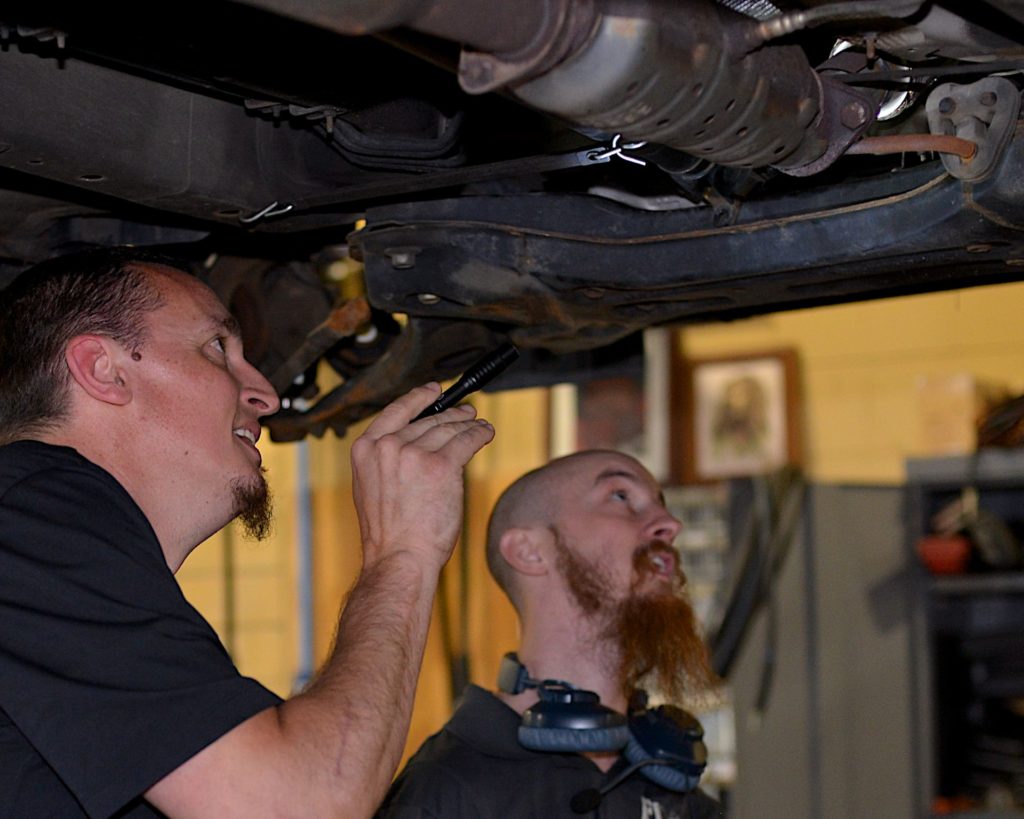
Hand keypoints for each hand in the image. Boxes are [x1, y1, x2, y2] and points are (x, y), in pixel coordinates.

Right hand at [350, 383, 494, 569]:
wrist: (399, 558)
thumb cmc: (390, 534)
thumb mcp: (374, 488)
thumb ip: (389, 461)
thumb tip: (420, 442)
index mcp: (365, 450)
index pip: (396, 411)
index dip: (418, 397)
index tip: (433, 390)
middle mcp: (388, 446)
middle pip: (428, 420)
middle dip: (451, 415)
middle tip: (467, 413)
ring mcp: (414, 454)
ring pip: (449, 429)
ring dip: (468, 424)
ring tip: (479, 424)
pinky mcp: (441, 465)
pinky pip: (467, 440)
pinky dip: (480, 433)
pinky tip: (486, 432)